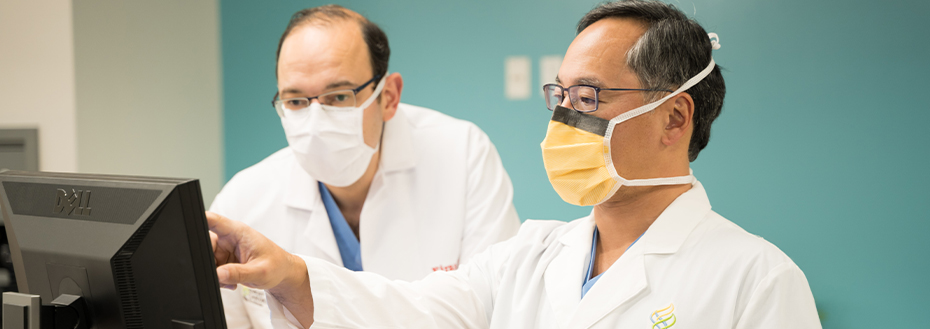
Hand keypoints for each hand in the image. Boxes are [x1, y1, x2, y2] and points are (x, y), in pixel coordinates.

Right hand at [206, 211, 314, 327]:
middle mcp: (230, 238)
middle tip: (221, 275)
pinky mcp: (225, 259)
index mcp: (238, 232)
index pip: (213, 220)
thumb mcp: (259, 272)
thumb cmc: (277, 266)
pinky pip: (213, 268)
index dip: (198, 220)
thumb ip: (238, 273)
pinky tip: (231, 282)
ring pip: (207, 259)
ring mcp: (227, 248)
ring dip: (215, 272)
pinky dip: (219, 277)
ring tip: (232, 281)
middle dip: (208, 262)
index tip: (185, 225)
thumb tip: (218, 275)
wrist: (283, 274)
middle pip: (205, 244)